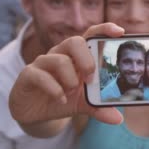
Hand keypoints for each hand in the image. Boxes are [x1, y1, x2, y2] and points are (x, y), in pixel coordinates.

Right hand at [9, 23, 124, 126]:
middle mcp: (60, 54)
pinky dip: (54, 89)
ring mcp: (43, 63)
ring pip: (59, 59)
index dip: (104, 29)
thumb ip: (100, 108)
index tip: (120, 32)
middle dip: (86, 59)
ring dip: (70, 79)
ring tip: (71, 92)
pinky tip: (60, 99)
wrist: (36, 113)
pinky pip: (41, 75)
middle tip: (90, 78)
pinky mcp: (28, 74)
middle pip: (74, 41)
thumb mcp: (83, 104)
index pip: (90, 35)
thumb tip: (118, 119)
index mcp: (76, 56)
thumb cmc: (63, 99)